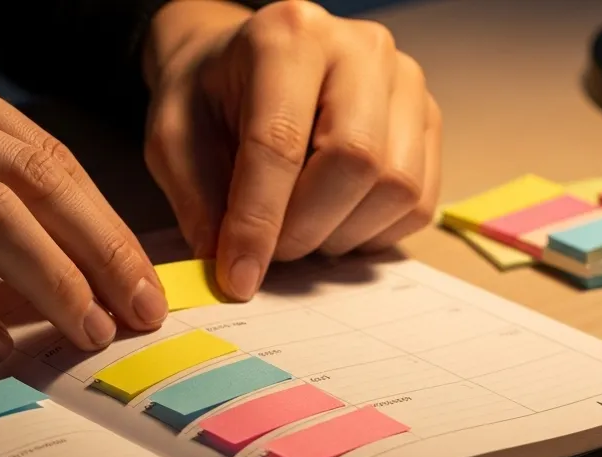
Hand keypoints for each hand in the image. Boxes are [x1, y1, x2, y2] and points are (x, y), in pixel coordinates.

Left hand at [143, 0, 441, 299]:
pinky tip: (336, 222)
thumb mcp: (174, 136)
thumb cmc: (211, 97)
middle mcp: (360, 48)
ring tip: (302, 230)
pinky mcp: (428, 121)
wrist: (247, 66)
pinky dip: (375, 234)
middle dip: (307, 228)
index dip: (258, 220)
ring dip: (342, 234)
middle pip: (355, 160)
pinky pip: (420, 202)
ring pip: (396, 186)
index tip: (239, 276)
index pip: (280, 141)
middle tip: (272, 252)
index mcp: (287, 36)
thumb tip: (231, 267)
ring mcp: (405, 83)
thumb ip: (197, 199)